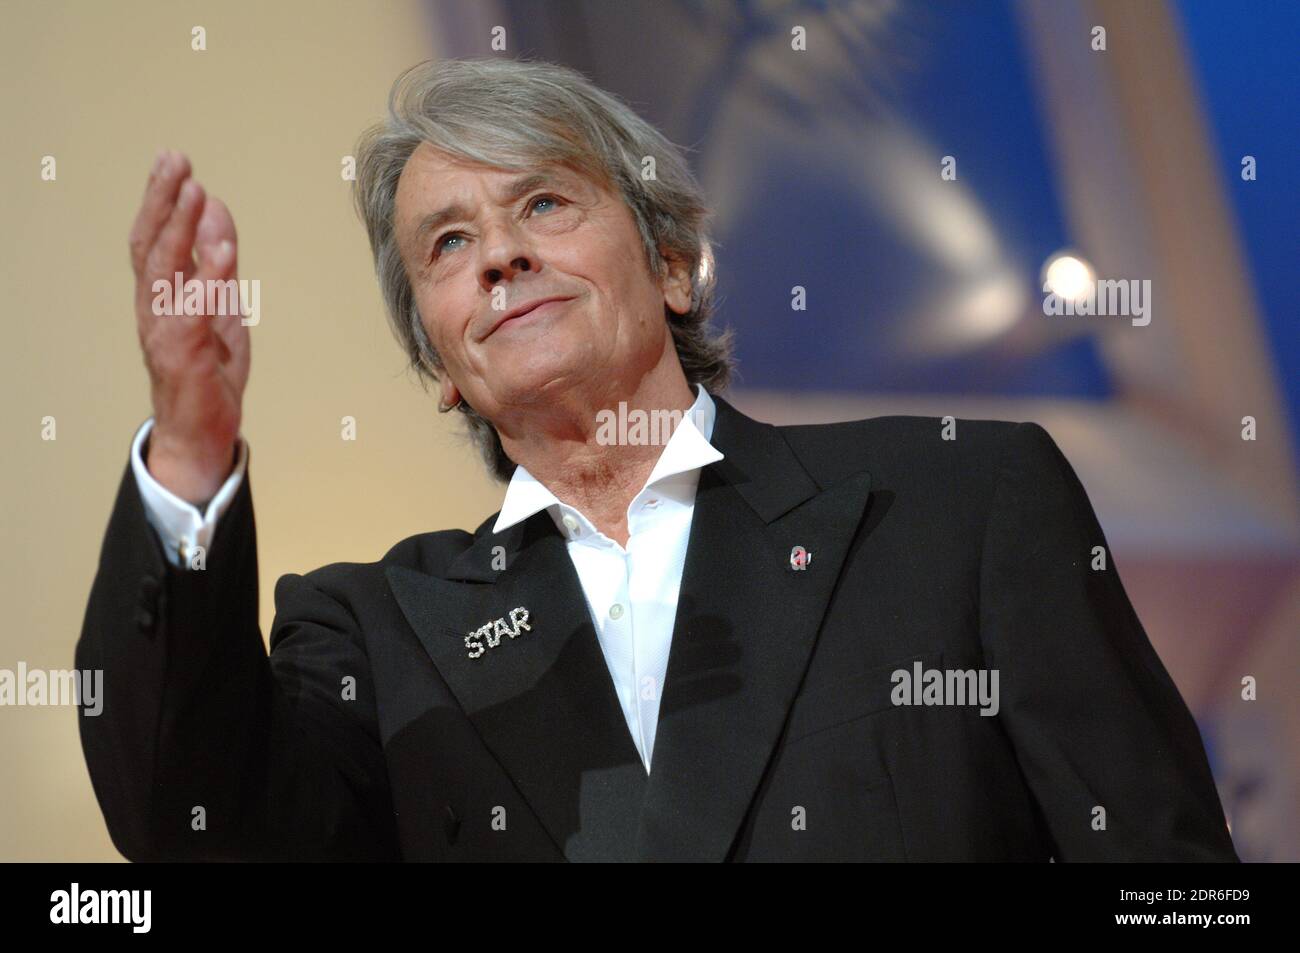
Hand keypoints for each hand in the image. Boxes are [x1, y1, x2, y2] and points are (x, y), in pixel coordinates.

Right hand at [130, 151, 249, 505]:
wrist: (203, 432)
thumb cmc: (209, 369)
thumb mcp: (219, 303)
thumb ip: (217, 260)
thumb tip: (215, 209)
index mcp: (161, 294)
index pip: (154, 237)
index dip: (160, 198)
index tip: (173, 160)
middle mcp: (155, 308)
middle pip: (151, 245)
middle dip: (162, 200)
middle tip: (176, 160)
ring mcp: (166, 331)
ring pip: (167, 272)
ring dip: (181, 229)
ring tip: (196, 191)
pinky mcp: (186, 354)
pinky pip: (196, 310)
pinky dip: (210, 277)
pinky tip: (225, 250)